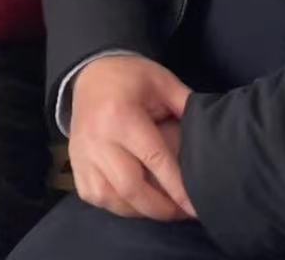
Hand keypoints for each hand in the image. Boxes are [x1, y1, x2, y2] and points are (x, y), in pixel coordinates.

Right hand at [70, 55, 195, 221]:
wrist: (89, 72)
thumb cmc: (129, 77)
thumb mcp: (162, 81)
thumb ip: (186, 106)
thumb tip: (210, 136)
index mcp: (122, 116)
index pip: (155, 160)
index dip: (178, 188)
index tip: (195, 208)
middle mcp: (99, 139)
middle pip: (131, 187)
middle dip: (161, 208)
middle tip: (182, 212)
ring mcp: (83, 154)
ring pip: (110, 198)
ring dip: (139, 210)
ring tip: (161, 208)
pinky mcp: (74, 163)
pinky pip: (94, 196)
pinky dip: (115, 205)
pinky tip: (132, 201)